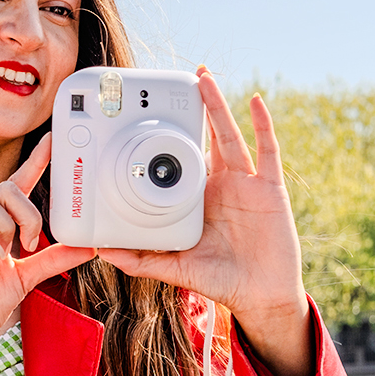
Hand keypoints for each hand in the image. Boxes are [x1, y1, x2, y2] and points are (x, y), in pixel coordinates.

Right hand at [0, 133, 97, 375]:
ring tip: (11, 251)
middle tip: (33, 241)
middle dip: (26, 209)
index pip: (18, 185)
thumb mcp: (29, 278)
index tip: (53, 139)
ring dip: (7, 223)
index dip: (35, 160)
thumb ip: (54, 260)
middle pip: (3, 187)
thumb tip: (88, 247)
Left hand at [95, 68, 313, 375]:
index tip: (154, 114)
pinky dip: (262, 125)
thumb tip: (105, 253)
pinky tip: (255, 102)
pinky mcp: (269, 189)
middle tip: (184, 79)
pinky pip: (267, 151)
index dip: (172, 135)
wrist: (261, 297)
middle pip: (207, 137)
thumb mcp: (176, 267)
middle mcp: (221, 184)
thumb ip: (143, 259)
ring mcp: (246, 183)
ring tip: (204, 78)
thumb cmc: (221, 280)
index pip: (182, 158)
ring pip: (230, 136)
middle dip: (197, 108)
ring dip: (218, 106)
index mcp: (198, 197)